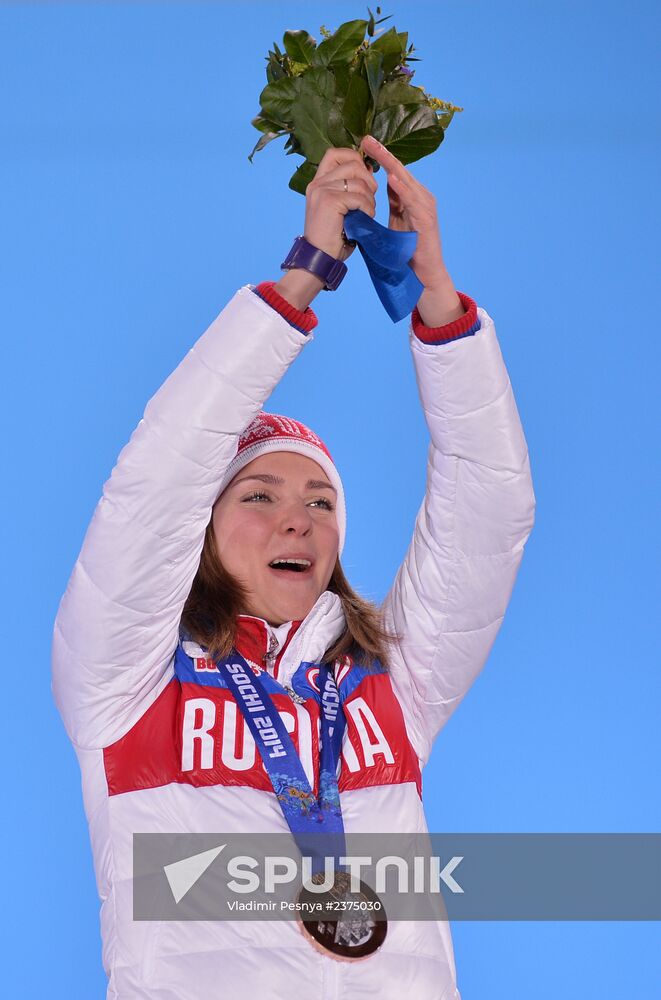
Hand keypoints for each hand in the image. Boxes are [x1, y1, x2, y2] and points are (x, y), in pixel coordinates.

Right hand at [304, 147, 377, 261]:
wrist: (320, 258)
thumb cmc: (333, 237)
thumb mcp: (339, 207)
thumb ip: (348, 188)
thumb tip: (369, 169)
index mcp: (318, 182)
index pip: (335, 153)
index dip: (354, 158)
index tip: (365, 175)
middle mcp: (318, 183)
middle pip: (352, 163)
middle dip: (368, 180)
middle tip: (370, 199)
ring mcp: (322, 190)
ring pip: (359, 181)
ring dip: (370, 198)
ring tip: (367, 213)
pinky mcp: (330, 201)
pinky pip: (359, 197)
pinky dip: (368, 209)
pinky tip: (364, 219)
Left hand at [360, 135, 464, 325]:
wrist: (422, 275)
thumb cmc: (406, 251)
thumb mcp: (393, 222)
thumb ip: (390, 203)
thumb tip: (371, 188)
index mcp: (410, 197)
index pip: (393, 172)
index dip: (378, 157)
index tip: (362, 143)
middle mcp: (420, 197)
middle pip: (400, 171)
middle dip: (383, 154)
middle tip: (366, 139)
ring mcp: (425, 208)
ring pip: (407, 182)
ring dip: (392, 166)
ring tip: (377, 152)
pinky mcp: (427, 221)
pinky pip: (414, 202)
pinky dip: (404, 190)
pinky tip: (393, 179)